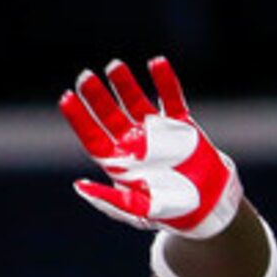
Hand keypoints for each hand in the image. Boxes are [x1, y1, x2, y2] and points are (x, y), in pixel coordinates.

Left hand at [59, 57, 244, 238]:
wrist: (209, 208)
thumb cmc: (171, 213)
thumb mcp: (137, 211)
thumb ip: (110, 201)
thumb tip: (79, 186)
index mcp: (119, 162)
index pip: (93, 136)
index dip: (79, 118)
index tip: (66, 98)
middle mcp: (134, 143)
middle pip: (109, 114)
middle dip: (97, 96)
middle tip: (85, 77)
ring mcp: (156, 132)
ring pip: (135, 101)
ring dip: (125, 84)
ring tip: (114, 66)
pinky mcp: (180, 125)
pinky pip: (171, 98)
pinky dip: (165, 81)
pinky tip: (157, 63)